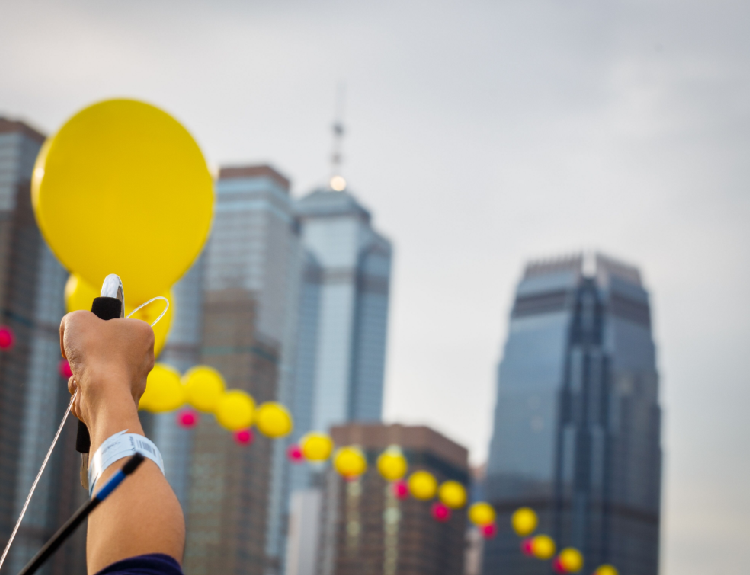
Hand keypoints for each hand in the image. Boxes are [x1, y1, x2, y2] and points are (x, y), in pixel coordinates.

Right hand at [59, 310, 154, 426]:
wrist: (103, 394)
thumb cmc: (94, 351)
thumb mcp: (77, 319)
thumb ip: (75, 318)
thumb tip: (74, 332)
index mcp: (143, 332)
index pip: (113, 324)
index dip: (93, 329)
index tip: (85, 336)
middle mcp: (145, 355)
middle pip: (104, 350)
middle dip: (86, 355)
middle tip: (81, 357)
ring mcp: (137, 379)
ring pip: (99, 371)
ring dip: (82, 373)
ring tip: (82, 376)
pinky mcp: (126, 398)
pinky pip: (100, 391)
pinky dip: (87, 390)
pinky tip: (85, 390)